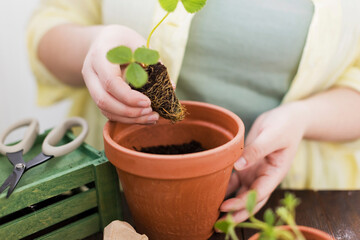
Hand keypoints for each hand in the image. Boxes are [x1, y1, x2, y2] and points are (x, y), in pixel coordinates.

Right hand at [82, 25, 158, 123]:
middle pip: (104, 100)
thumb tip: (170, 86)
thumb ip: (153, 63)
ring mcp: (92, 86)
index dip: (129, 96)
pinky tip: (144, 117)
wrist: (104, 40)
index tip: (148, 102)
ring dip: (129, 118)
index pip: (110, 82)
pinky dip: (126, 118)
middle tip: (152, 112)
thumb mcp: (139, 44)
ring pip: (105, 109)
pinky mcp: (97, 95)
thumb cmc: (124, 41)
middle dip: (129, 111)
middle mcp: (91, 73)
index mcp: (100, 56)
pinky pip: (109, 111)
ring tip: (152, 117)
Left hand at [220, 102, 307, 221]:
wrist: (287, 119)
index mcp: (274, 174)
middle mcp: (264, 178)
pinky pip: (234, 181)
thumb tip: (238, 165)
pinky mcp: (246, 167)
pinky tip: (210, 193)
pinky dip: (224, 188)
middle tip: (216, 225)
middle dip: (235, 214)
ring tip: (210, 214)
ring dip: (228, 205)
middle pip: (250, 201)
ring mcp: (254, 174)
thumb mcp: (272, 136)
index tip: (225, 207)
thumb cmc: (284, 126)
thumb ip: (257, 150)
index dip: (243, 203)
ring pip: (240, 194)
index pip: (259, 194)